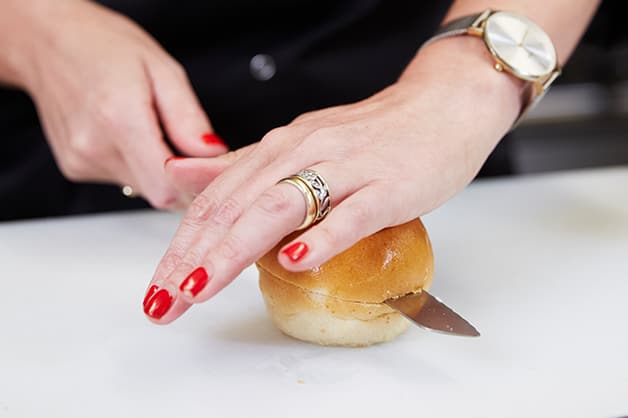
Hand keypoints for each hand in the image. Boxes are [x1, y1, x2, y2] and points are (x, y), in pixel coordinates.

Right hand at [16, 1, 226, 207]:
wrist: (47, 41)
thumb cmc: (105, 47)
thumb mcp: (162, 69)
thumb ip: (188, 118)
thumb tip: (212, 154)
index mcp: (120, 118)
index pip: (167, 187)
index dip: (195, 183)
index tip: (207, 165)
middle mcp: (95, 147)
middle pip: (158, 192)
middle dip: (181, 175)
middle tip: (184, 141)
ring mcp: (81, 161)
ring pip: (142, 188)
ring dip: (157, 168)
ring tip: (151, 129)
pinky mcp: (74, 168)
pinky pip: (122, 179)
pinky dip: (135, 164)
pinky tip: (128, 134)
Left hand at [142, 37, 522, 321]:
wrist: (440, 107)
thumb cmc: (371, 136)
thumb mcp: (298, 145)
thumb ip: (242, 166)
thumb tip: (181, 177)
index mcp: (278, 149)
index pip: (215, 200)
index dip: (180, 245)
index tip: (159, 288)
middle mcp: (302, 153)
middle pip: (234, 207)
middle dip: (191, 258)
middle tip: (163, 303)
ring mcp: (346, 168)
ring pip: (279, 208)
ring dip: (234, 250)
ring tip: (200, 289)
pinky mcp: (387, 186)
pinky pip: (351, 214)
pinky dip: (322, 238)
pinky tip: (295, 262)